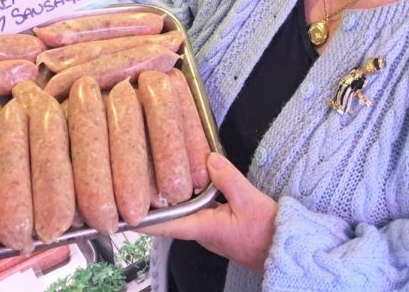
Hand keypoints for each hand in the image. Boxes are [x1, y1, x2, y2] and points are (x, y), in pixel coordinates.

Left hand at [143, 152, 277, 274]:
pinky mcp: (219, 224)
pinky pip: (198, 208)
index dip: (141, 219)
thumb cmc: (268, 233)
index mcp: (203, 228)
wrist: (286, 250)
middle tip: (137, 179)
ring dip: (172, 195)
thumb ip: (228, 178)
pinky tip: (191, 179)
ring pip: (184, 211)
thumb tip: (209, 158)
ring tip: (158, 173)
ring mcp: (210, 229)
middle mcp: (201, 231)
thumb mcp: (249, 200)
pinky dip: (191, 194)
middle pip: (169, 216)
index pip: (164, 225)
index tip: (122, 212)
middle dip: (154, 200)